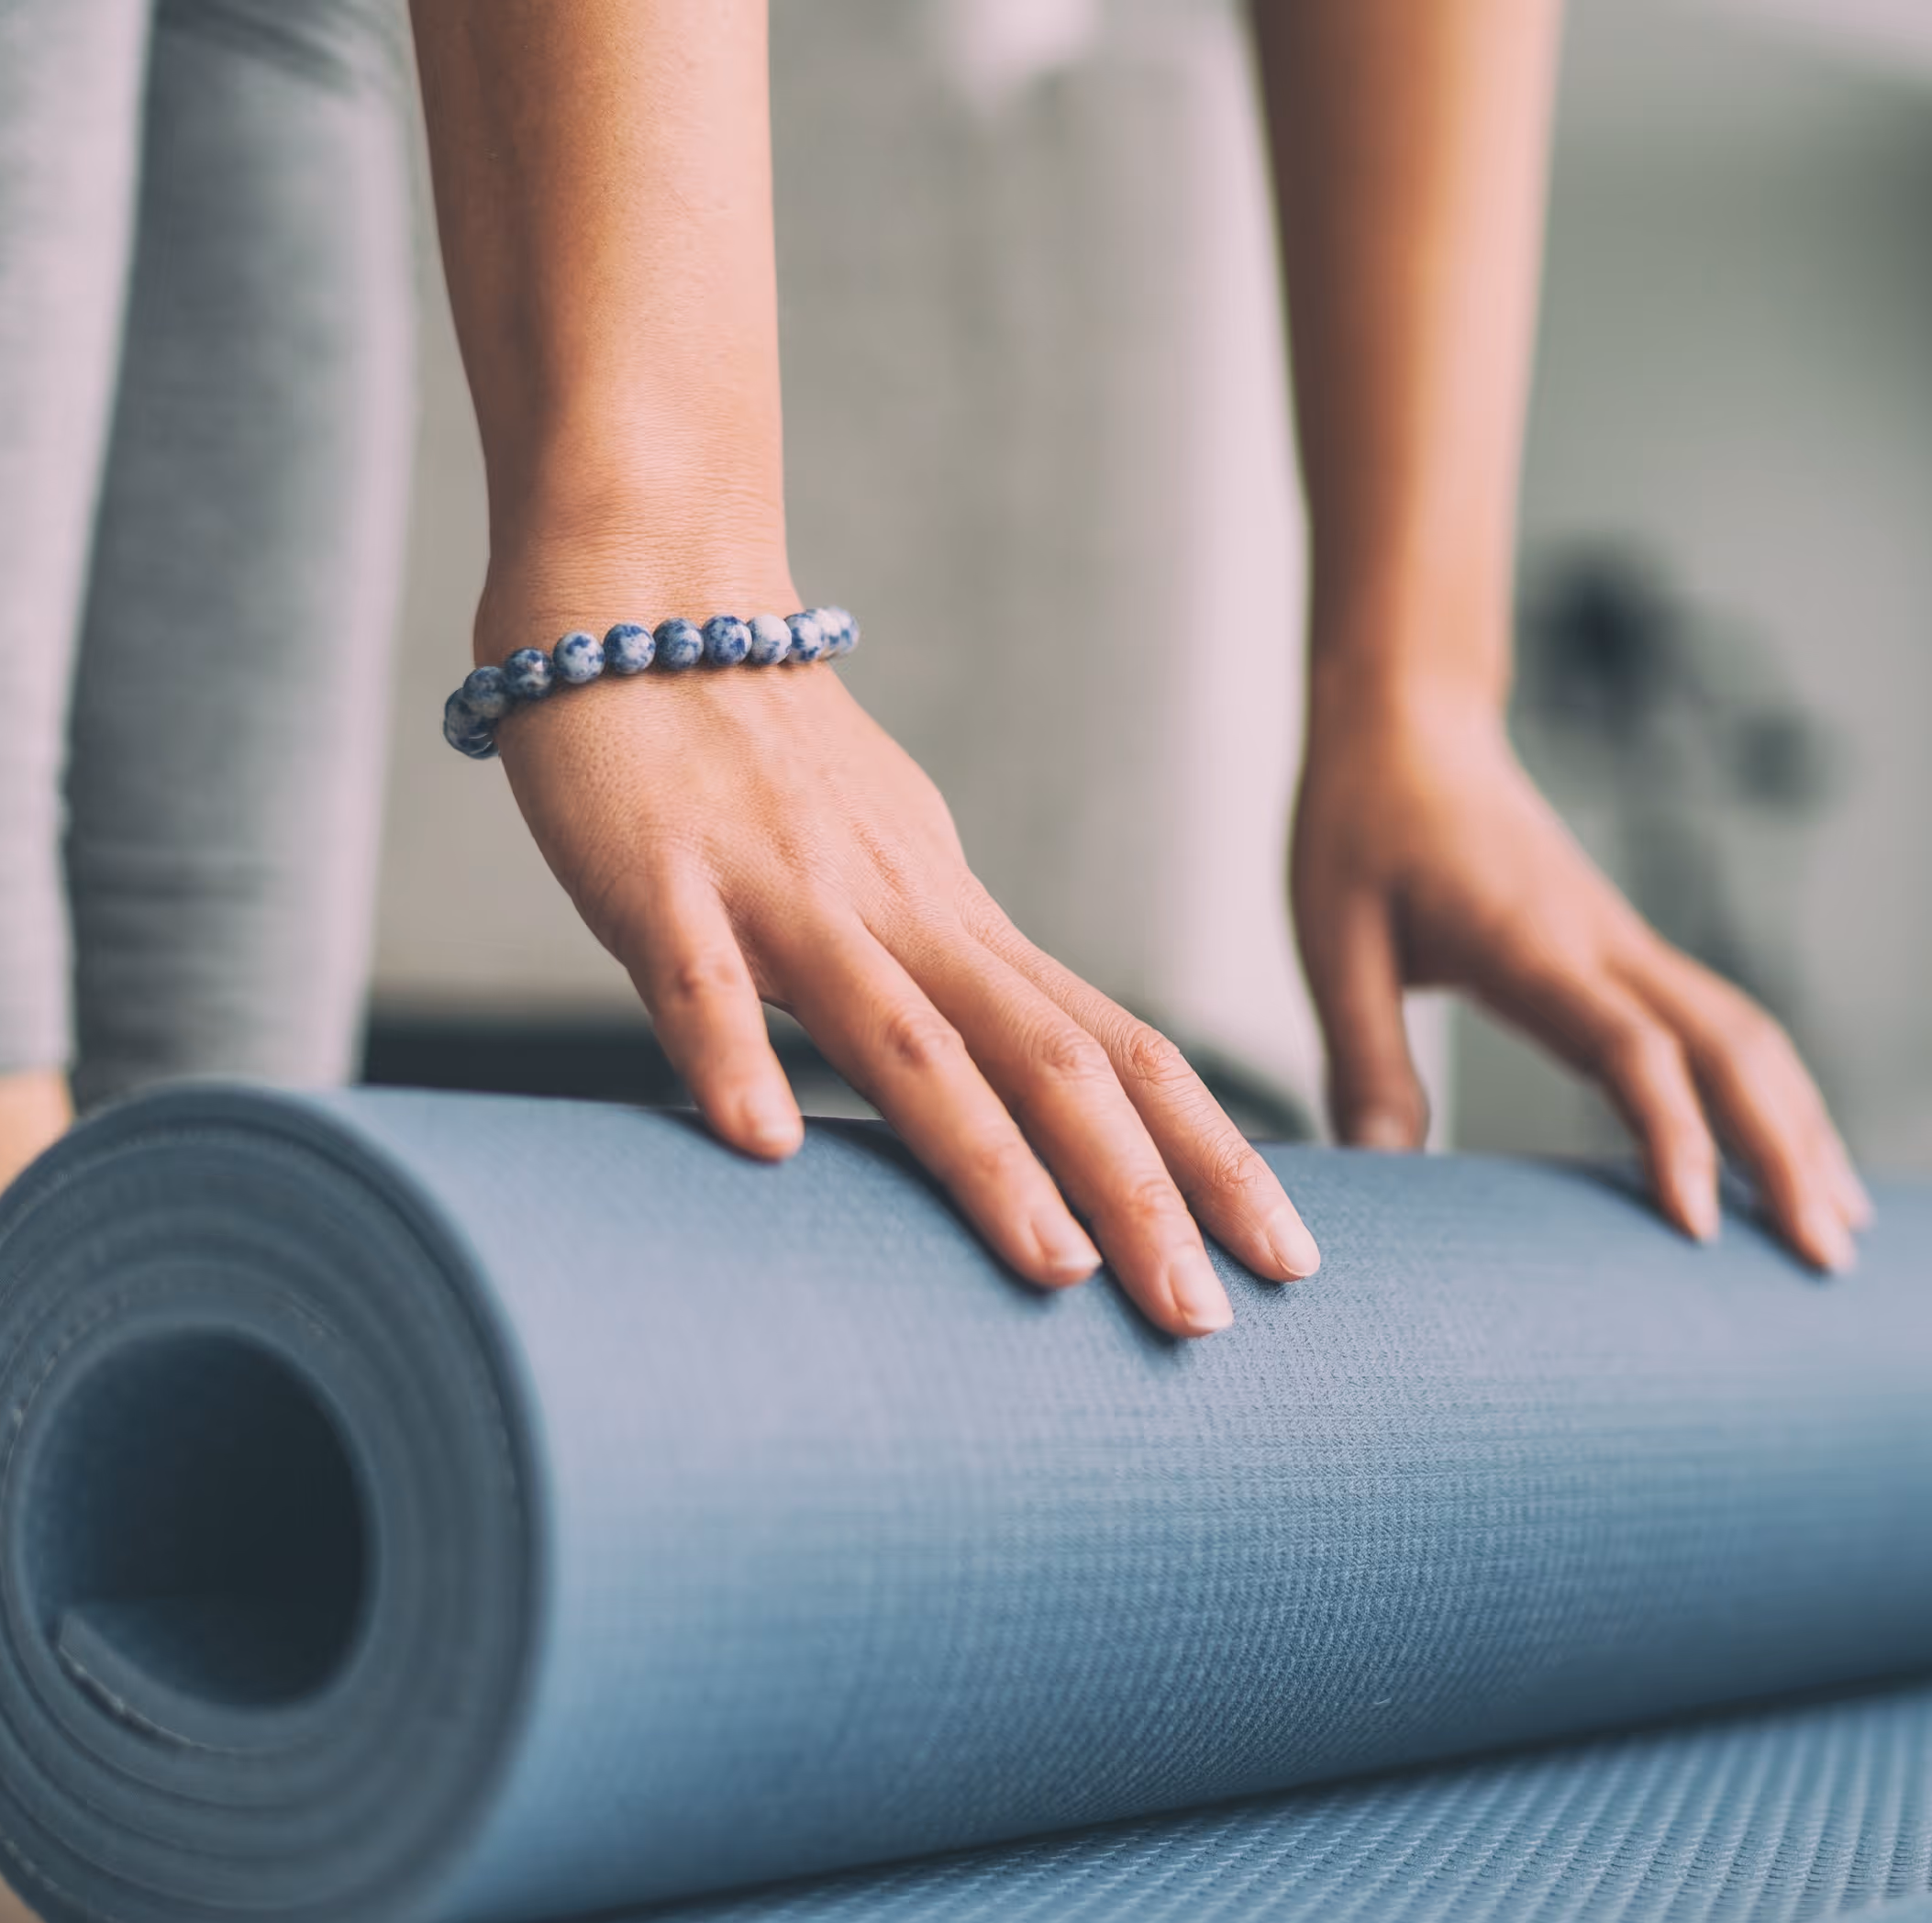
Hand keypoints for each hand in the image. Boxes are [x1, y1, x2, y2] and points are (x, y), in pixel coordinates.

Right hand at [494, 656, 1317, 1336]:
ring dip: (987, 1156)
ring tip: (1057, 1266)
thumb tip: (1032, 1092)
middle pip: (1053, 1064)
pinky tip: (764, 1145)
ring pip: (909, 1038)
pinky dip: (736, 1058)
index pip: (1120, 1052)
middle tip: (1209, 1320)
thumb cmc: (762, 757)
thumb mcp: (891, 876)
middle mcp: (905, 914)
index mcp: (963, 924)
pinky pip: (702, 982)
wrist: (642, 591)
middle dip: (1142, 1195)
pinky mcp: (664, 883)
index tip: (1289, 1261)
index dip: (1210, 1156)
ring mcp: (788, 897)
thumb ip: (951, 983)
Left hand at [1289, 680, 1873, 1268]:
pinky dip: (1778, 1093)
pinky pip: (1727, 1025)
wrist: (1409, 722)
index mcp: (1532, 944)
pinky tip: (1800, 1154)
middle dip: (1785, 1154)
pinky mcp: (1631, 950)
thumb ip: (1363, 1059)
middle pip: (1729, 1049)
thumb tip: (1378, 1172)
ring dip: (1802, 1128)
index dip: (1672, 1136)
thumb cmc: (1364, 825)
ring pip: (1748, 1036)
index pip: (1630, 1049)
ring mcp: (1630, 944)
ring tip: (1842, 1227)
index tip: (1697, 1229)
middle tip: (1825, 1260)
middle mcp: (1605, 942)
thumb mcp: (1333, 940)